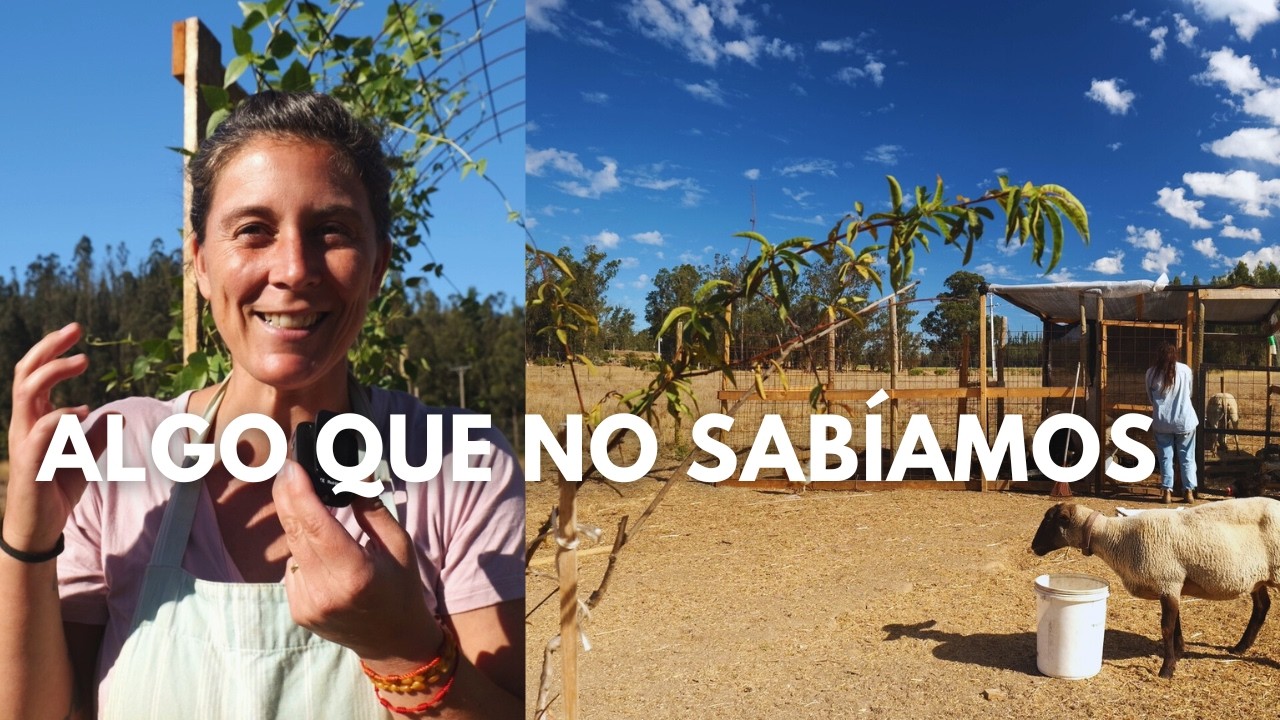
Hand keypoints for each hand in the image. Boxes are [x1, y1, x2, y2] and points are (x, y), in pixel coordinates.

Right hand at [4, 323, 108, 551]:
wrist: (41, 525)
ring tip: (83, 362)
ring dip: (54, 372)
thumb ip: (97, 435)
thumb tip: (116, 415)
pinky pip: (40, 430)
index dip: (52, 349)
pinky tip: (83, 411)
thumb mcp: (84, 456)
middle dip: (49, 348)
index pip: (36, 373)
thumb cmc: (57, 488)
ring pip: (25, 393)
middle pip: (25, 373)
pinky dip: (61, 416)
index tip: (76, 331)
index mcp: (35, 417)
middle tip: (76, 331)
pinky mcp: (29, 461)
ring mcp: (24, 440)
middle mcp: (24, 423)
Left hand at [273, 460, 440, 662]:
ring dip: (297, 523)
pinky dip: (303, 551)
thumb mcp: (399, 546)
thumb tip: (355, 472)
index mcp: (354, 574)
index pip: (316, 526)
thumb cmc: (401, 589)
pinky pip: (292, 566)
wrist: (392, 642)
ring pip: (292, 548)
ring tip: (314, 510)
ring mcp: (307, 604)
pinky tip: (322, 552)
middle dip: (287, 496)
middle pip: (295, 532)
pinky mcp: (297, 611)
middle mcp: (325, 592)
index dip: (298, 493)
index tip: (291, 467)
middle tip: (289, 469)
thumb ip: (372, 509)